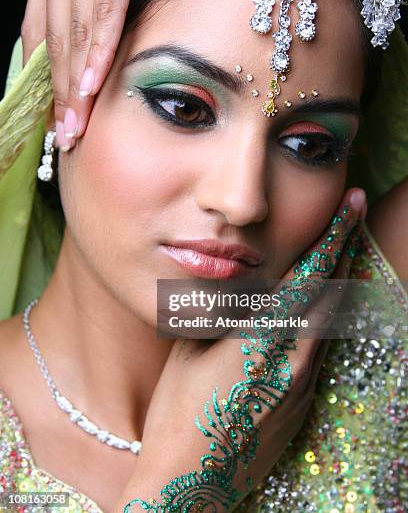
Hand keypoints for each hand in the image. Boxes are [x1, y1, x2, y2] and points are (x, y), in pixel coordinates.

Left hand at [21, 0, 180, 145]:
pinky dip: (100, 43)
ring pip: (75, 22)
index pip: (42, 28)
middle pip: (54, 33)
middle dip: (58, 92)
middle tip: (65, 137)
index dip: (46, 78)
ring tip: (77, 124)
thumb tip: (68, 7)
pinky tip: (95, 80)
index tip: (54, 118)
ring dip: (75, 80)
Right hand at [112, 187, 366, 511]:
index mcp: (264, 337)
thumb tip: (242, 286)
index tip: (350, 207)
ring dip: (334, 286)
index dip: (333, 237)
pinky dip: (321, 321)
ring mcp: (303, 384)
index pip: (310, 276)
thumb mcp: (190, 350)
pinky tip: (309, 312)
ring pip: (329, 322)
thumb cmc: (179, 411)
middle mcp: (294, 358)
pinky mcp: (303, 404)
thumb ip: (223, 315)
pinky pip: (319, 350)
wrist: (193, 481)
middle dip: (343, 251)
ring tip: (335, 256)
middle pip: (332, 293)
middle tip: (352, 217)